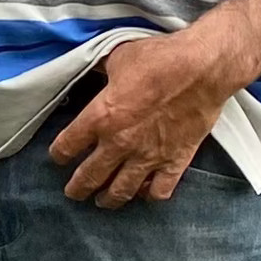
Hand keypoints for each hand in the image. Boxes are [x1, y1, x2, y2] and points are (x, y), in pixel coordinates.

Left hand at [48, 31, 238, 207]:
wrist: (203, 69)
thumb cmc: (159, 60)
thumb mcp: (117, 59)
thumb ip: (101, 72)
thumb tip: (93, 69)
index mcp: (100, 118)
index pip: (67, 146)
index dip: (59, 154)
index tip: (58, 157)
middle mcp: (120, 143)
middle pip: (89, 177)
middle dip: (77, 188)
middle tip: (73, 192)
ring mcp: (148, 156)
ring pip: (121, 191)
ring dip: (108, 199)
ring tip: (102, 201)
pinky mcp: (176, 161)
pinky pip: (159, 190)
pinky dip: (148, 195)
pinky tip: (143, 193)